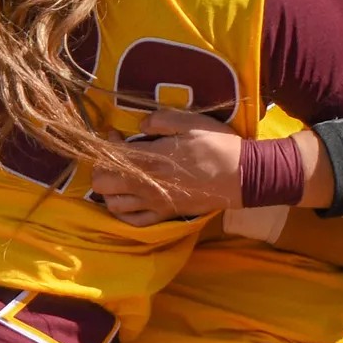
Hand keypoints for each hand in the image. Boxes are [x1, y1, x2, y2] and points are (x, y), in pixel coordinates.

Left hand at [89, 110, 242, 226]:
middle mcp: (146, 185)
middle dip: (100, 169)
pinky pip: (133, 222)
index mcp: (149, 159)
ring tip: (121, 177)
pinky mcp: (165, 215)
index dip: (105, 144)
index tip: (116, 135)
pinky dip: (124, 212)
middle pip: (102, 184)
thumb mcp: (190, 122)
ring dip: (110, 190)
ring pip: (113, 205)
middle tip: (114, 157)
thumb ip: (160, 120)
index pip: (108, 156)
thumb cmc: (216, 146)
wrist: (241, 177)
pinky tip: (129, 199)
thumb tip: (140, 123)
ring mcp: (154, 203)